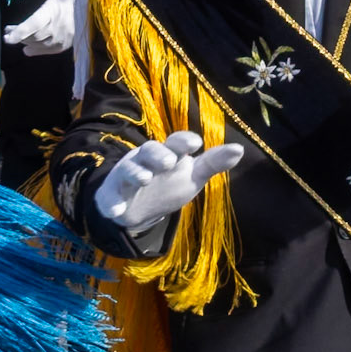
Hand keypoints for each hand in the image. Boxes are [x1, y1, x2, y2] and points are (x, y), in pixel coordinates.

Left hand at [3, 0, 87, 55]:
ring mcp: (65, 37)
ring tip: (17, 37)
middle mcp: (59, 26)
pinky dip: (38, 51)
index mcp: (55, 9)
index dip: (20, 32)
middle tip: (7, 32)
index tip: (7, 37)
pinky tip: (28, 49)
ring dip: (26, 42)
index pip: (33, 24)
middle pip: (33, 35)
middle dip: (18, 35)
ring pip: (40, 44)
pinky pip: (50, 51)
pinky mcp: (69, 43)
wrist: (104, 2)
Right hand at [96, 130, 243, 232]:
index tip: (196, 143)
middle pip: (150, 150)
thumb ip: (213, 163)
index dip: (183, 141)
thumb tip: (239, 149)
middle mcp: (146, 160)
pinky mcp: (113, 194)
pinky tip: (117, 210)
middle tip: (169, 161)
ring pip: (130, 170)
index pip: (175, 142)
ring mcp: (128, 176)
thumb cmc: (168, 183)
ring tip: (145, 178)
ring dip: (137, 173)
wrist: (136, 206)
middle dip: (158, 154)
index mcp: (168, 153)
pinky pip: (111, 197)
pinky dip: (113, 203)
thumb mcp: (192, 175)